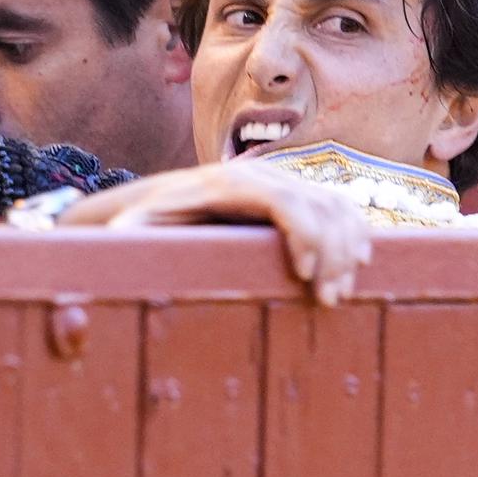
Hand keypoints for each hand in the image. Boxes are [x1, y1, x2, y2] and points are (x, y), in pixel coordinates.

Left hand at [60, 165, 372, 304]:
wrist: (165, 198)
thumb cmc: (151, 221)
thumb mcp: (134, 229)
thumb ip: (128, 236)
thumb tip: (115, 241)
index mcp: (231, 184)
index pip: (282, 200)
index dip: (303, 234)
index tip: (306, 276)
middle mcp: (264, 176)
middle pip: (318, 204)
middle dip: (332, 253)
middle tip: (329, 300)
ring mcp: (285, 181)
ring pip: (335, 204)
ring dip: (349, 248)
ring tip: (341, 292)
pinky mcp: (296, 193)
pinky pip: (340, 205)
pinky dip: (356, 231)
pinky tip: (362, 261)